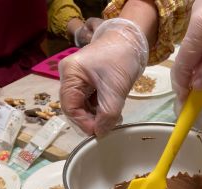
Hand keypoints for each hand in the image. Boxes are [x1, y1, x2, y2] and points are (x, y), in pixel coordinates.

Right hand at [59, 18, 147, 135]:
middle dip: (91, 120)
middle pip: (75, 108)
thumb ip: (107, 114)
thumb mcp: (115, 90)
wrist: (132, 40)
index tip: (99, 132)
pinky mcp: (88, 82)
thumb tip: (100, 134)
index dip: (83, 123)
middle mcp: (70, 77)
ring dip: (98, 116)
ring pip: (84, 107)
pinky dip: (101, 110)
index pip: (70, 107)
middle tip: (108, 127)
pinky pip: (91, 101)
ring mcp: (78, 79)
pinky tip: (113, 112)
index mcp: (70, 74)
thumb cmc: (121, 59)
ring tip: (114, 119)